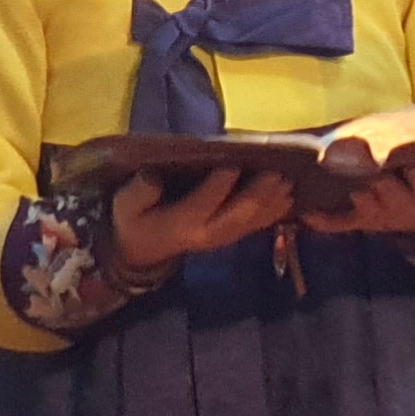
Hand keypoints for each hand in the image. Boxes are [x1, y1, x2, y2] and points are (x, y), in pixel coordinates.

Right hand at [109, 166, 292, 274]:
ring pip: (251, 222)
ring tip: (289, 184)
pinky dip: (273, 213)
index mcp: (180, 224)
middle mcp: (206, 233)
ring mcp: (221, 237)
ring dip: (272, 203)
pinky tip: (289, 199)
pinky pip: (255, 226)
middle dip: (258, 194)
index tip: (233, 165)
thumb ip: (138, 193)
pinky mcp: (229, 236)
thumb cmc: (134, 221)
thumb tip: (152, 177)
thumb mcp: (125, 206)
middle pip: (236, 215)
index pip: (202, 204)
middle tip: (276, 174)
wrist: (141, 251)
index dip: (218, 186)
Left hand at [302, 160, 414, 239]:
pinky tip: (307, 215)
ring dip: (356, 190)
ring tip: (337, 171)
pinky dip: (325, 221)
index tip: (408, 158)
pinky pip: (344, 223)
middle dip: (378, 176)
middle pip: (387, 189)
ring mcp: (385, 216)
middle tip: (367, 161)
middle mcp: (408, 208)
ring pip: (366, 202)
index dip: (413, 167)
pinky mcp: (367, 222)